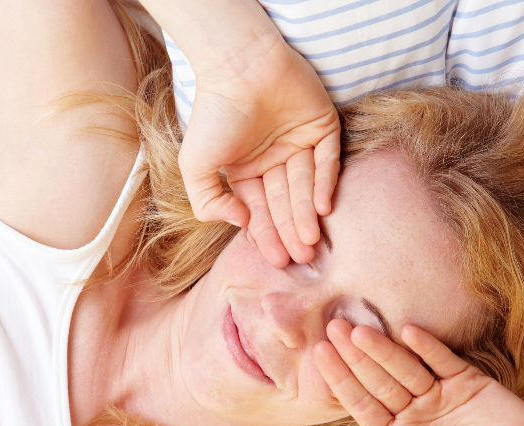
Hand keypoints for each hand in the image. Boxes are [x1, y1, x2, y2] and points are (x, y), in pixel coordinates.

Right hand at [181, 41, 340, 267]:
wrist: (238, 66)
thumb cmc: (214, 114)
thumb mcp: (195, 165)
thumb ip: (206, 201)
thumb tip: (239, 223)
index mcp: (247, 169)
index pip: (261, 209)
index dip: (268, 236)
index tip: (276, 260)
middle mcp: (275, 159)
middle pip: (286, 203)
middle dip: (291, 232)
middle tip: (300, 259)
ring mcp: (300, 143)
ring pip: (306, 187)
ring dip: (308, 215)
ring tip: (310, 242)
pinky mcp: (323, 125)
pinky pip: (328, 160)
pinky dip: (326, 184)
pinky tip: (323, 209)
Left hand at [314, 320, 523, 425]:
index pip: (361, 403)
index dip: (341, 379)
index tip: (320, 354)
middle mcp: (413, 412)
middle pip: (377, 379)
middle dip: (354, 355)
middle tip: (332, 326)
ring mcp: (439, 395)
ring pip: (405, 367)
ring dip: (383, 347)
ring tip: (360, 328)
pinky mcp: (468, 382)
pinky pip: (442, 360)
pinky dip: (427, 346)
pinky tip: (407, 331)